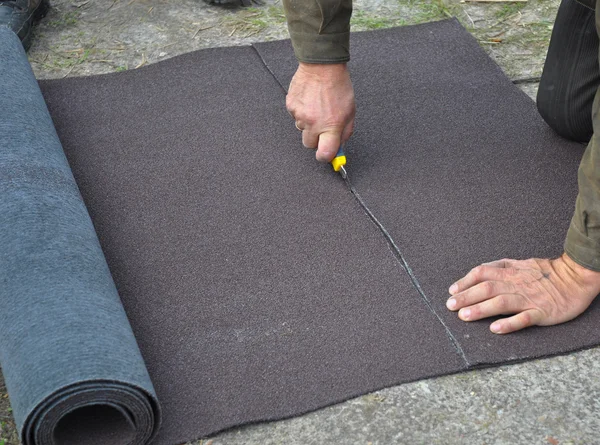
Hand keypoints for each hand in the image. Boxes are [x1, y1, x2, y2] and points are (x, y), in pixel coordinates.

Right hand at [286, 62, 355, 161]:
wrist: (322, 65)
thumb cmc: (338, 86)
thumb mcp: (350, 112)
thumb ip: (344, 133)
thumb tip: (338, 148)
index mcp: (331, 126)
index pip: (324, 154)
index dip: (325, 156)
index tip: (327, 154)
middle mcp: (314, 123)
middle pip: (309, 145)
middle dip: (316, 138)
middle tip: (323, 125)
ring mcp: (300, 115)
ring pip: (301, 130)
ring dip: (308, 123)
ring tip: (317, 107)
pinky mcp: (291, 106)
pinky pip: (295, 116)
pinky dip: (301, 111)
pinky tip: (309, 100)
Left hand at [446, 254, 599, 333]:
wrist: (576, 277)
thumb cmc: (546, 272)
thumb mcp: (521, 263)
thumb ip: (500, 267)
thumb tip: (477, 273)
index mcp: (510, 271)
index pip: (482, 273)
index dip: (465, 281)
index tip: (452, 291)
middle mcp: (516, 284)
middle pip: (487, 288)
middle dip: (466, 297)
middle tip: (450, 306)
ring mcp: (529, 298)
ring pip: (501, 302)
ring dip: (481, 309)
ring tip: (464, 317)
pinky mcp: (542, 312)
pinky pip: (524, 318)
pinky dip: (509, 323)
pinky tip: (495, 329)